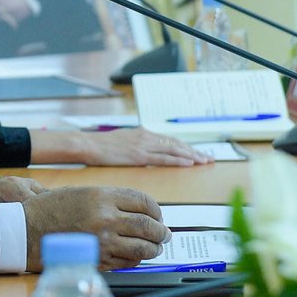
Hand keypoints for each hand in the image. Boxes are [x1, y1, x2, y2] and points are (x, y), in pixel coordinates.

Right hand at [21, 187, 168, 269]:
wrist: (26, 230)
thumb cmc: (49, 210)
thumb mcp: (80, 192)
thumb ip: (109, 199)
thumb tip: (137, 210)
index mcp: (101, 196)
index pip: (143, 202)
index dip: (156, 210)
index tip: (157, 215)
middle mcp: (105, 218)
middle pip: (148, 225)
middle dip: (161, 231)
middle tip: (164, 234)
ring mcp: (102, 241)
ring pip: (142, 247)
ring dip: (153, 248)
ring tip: (154, 247)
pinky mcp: (97, 259)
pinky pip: (127, 263)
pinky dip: (136, 260)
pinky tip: (135, 257)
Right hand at [82, 128, 212, 166]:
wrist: (88, 145)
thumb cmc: (100, 146)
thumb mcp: (121, 141)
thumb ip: (135, 145)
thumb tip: (143, 152)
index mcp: (143, 133)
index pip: (170, 140)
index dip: (186, 147)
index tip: (197, 152)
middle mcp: (146, 136)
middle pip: (176, 144)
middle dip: (194, 151)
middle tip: (208, 157)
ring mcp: (143, 145)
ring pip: (174, 150)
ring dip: (191, 155)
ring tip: (204, 161)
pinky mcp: (139, 155)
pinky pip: (163, 158)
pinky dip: (178, 160)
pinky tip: (189, 163)